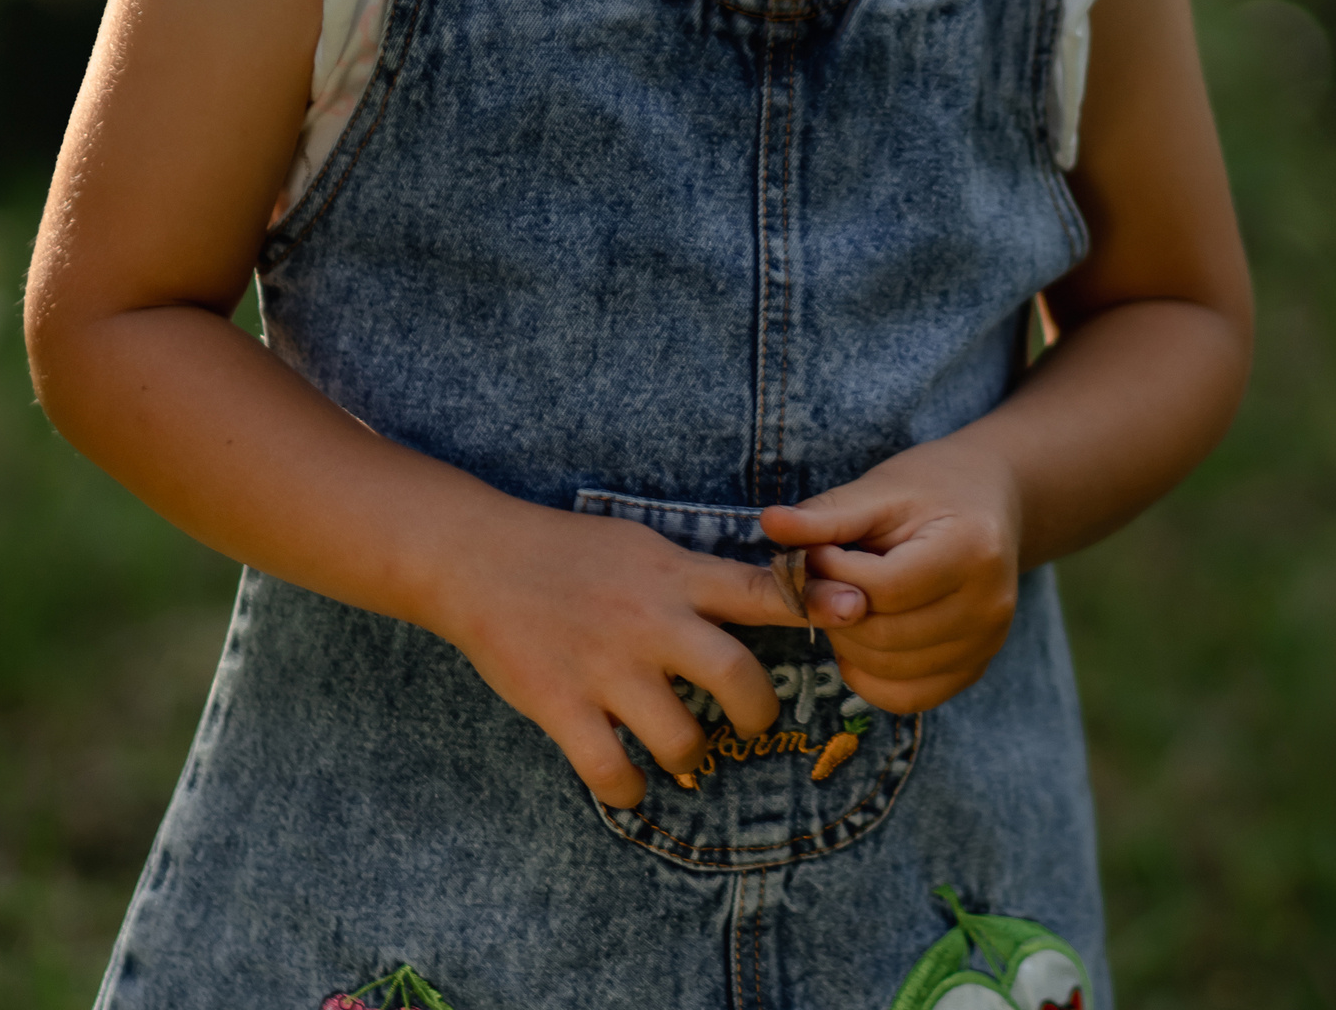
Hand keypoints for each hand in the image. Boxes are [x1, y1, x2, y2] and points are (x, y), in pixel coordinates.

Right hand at [424, 502, 867, 808]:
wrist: (478, 557)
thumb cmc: (566, 551)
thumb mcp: (640, 546)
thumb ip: (695, 576)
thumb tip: (760, 595)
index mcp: (673, 575)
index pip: (761, 588)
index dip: (815, 602)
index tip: (857, 611)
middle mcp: (650, 621)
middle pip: (740, 678)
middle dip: (756, 712)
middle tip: (747, 721)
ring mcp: (607, 666)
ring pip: (683, 738)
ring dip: (690, 754)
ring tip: (680, 748)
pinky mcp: (562, 705)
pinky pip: (615, 774)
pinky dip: (630, 790)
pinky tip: (628, 780)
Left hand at [760, 432, 1022, 713]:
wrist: (993, 500)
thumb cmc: (932, 486)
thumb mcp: (880, 488)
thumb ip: (827, 515)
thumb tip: (770, 524)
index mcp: (971, 549)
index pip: (883, 587)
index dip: (832, 574)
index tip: (814, 550)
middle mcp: (989, 607)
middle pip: (885, 636)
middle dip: (834, 611)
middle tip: (821, 579)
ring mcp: (987, 645)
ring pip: (892, 672)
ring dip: (848, 643)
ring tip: (841, 601)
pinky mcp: (976, 668)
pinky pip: (910, 697)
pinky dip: (871, 677)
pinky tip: (858, 638)